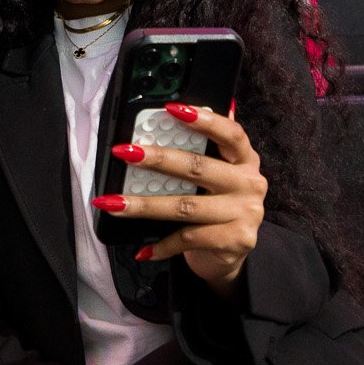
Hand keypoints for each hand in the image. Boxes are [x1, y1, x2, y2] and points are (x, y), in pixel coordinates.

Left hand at [92, 104, 266, 293]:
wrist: (230, 256)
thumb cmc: (217, 207)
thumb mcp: (218, 174)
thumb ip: (207, 146)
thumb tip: (183, 108)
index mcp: (246, 160)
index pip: (230, 133)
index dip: (204, 120)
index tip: (171, 109)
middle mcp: (250, 184)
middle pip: (198, 167)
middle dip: (157, 159)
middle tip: (124, 153)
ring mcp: (245, 214)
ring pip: (185, 206)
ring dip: (144, 205)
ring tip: (113, 203)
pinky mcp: (234, 240)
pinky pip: (188, 238)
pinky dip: (162, 244)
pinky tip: (142, 248)